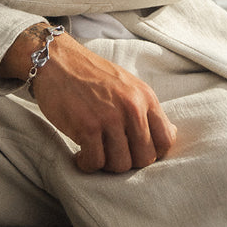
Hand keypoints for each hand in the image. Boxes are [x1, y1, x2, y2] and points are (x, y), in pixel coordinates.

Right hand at [1, 26, 176, 172]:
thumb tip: (169, 133)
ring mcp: (110, 118)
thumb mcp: (128, 86)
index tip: (134, 151)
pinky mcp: (87, 126)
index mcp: (146, 97)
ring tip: (95, 153)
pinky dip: (87, 164)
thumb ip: (146, 110)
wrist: (57, 61)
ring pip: (121, 165)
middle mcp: (132, 108)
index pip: (166, 140)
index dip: (152, 152)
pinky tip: (81, 155)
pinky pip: (95, 162)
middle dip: (128, 162)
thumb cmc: (91, 76)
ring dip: (106, 165)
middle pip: (144, 158)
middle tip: (111, 154)